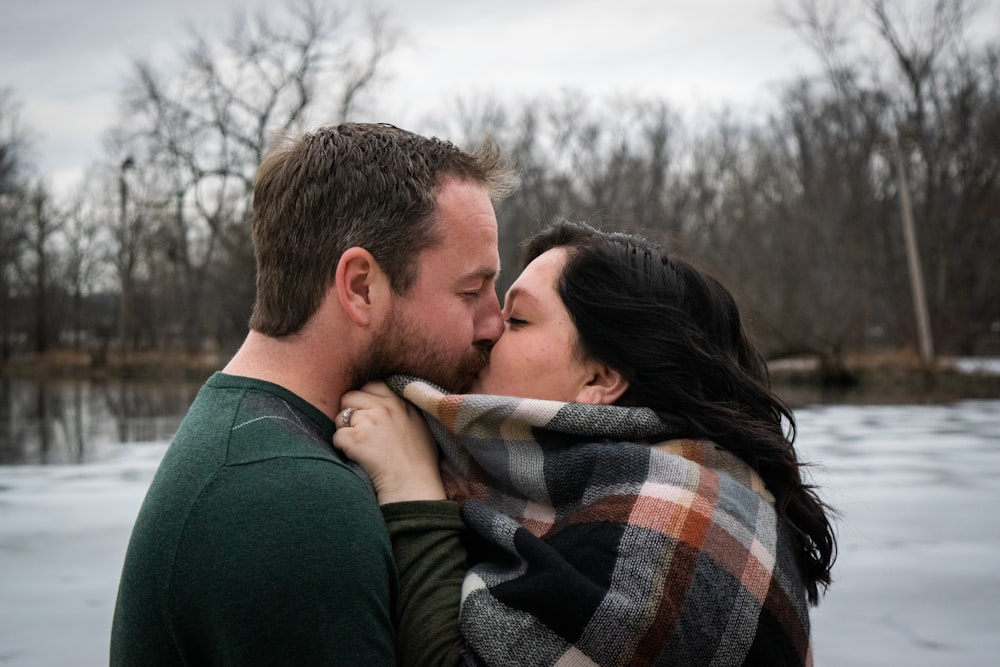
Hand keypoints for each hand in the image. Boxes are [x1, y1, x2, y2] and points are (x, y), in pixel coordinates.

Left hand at [333, 381, 445, 504]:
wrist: (413, 486)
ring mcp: (369, 421)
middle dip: (350, 413)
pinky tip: (357, 458)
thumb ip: (403, 409)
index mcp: (399, 402)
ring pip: (340, 418)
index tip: (366, 412)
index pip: (372, 385)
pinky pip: (337, 437)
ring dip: (345, 432)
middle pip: (350, 397)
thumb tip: (385, 402)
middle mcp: (384, 406)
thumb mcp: (419, 425)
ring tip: (362, 448)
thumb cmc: (419, 461)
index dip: (364, 398)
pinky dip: (342, 449)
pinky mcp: (355, 438)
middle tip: (360, 432)